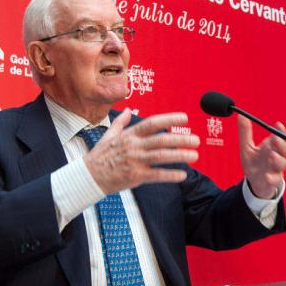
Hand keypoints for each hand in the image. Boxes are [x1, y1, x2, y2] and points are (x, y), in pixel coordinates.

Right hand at [83, 109, 199, 193]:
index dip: (170, 119)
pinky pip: (156, 175)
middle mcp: (134, 146)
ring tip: (194, 155)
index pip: (152, 123)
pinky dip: (170, 175)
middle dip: (181, 139)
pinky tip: (183, 175)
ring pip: (161, 156)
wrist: (89, 176)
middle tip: (196, 140)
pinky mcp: (135, 176)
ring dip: (179, 155)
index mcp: (129, 135)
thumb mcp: (108, 135)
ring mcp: (135, 161)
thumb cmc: (100, 155)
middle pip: (161, 140)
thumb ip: (121, 122)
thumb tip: (128, 109)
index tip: (185, 118)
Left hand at [237, 115, 285, 198]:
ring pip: (282, 164)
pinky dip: (272, 178)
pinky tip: (267, 176)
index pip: (278, 136)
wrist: (255, 183)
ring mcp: (275, 169)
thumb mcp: (246, 147)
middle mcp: (275, 157)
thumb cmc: (254, 164)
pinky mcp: (273, 181)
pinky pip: (275, 180)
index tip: (278, 124)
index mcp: (270, 147)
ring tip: (272, 156)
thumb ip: (245, 132)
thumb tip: (241, 115)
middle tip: (276, 139)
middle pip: (283, 149)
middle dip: (281, 144)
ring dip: (278, 160)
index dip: (280, 131)